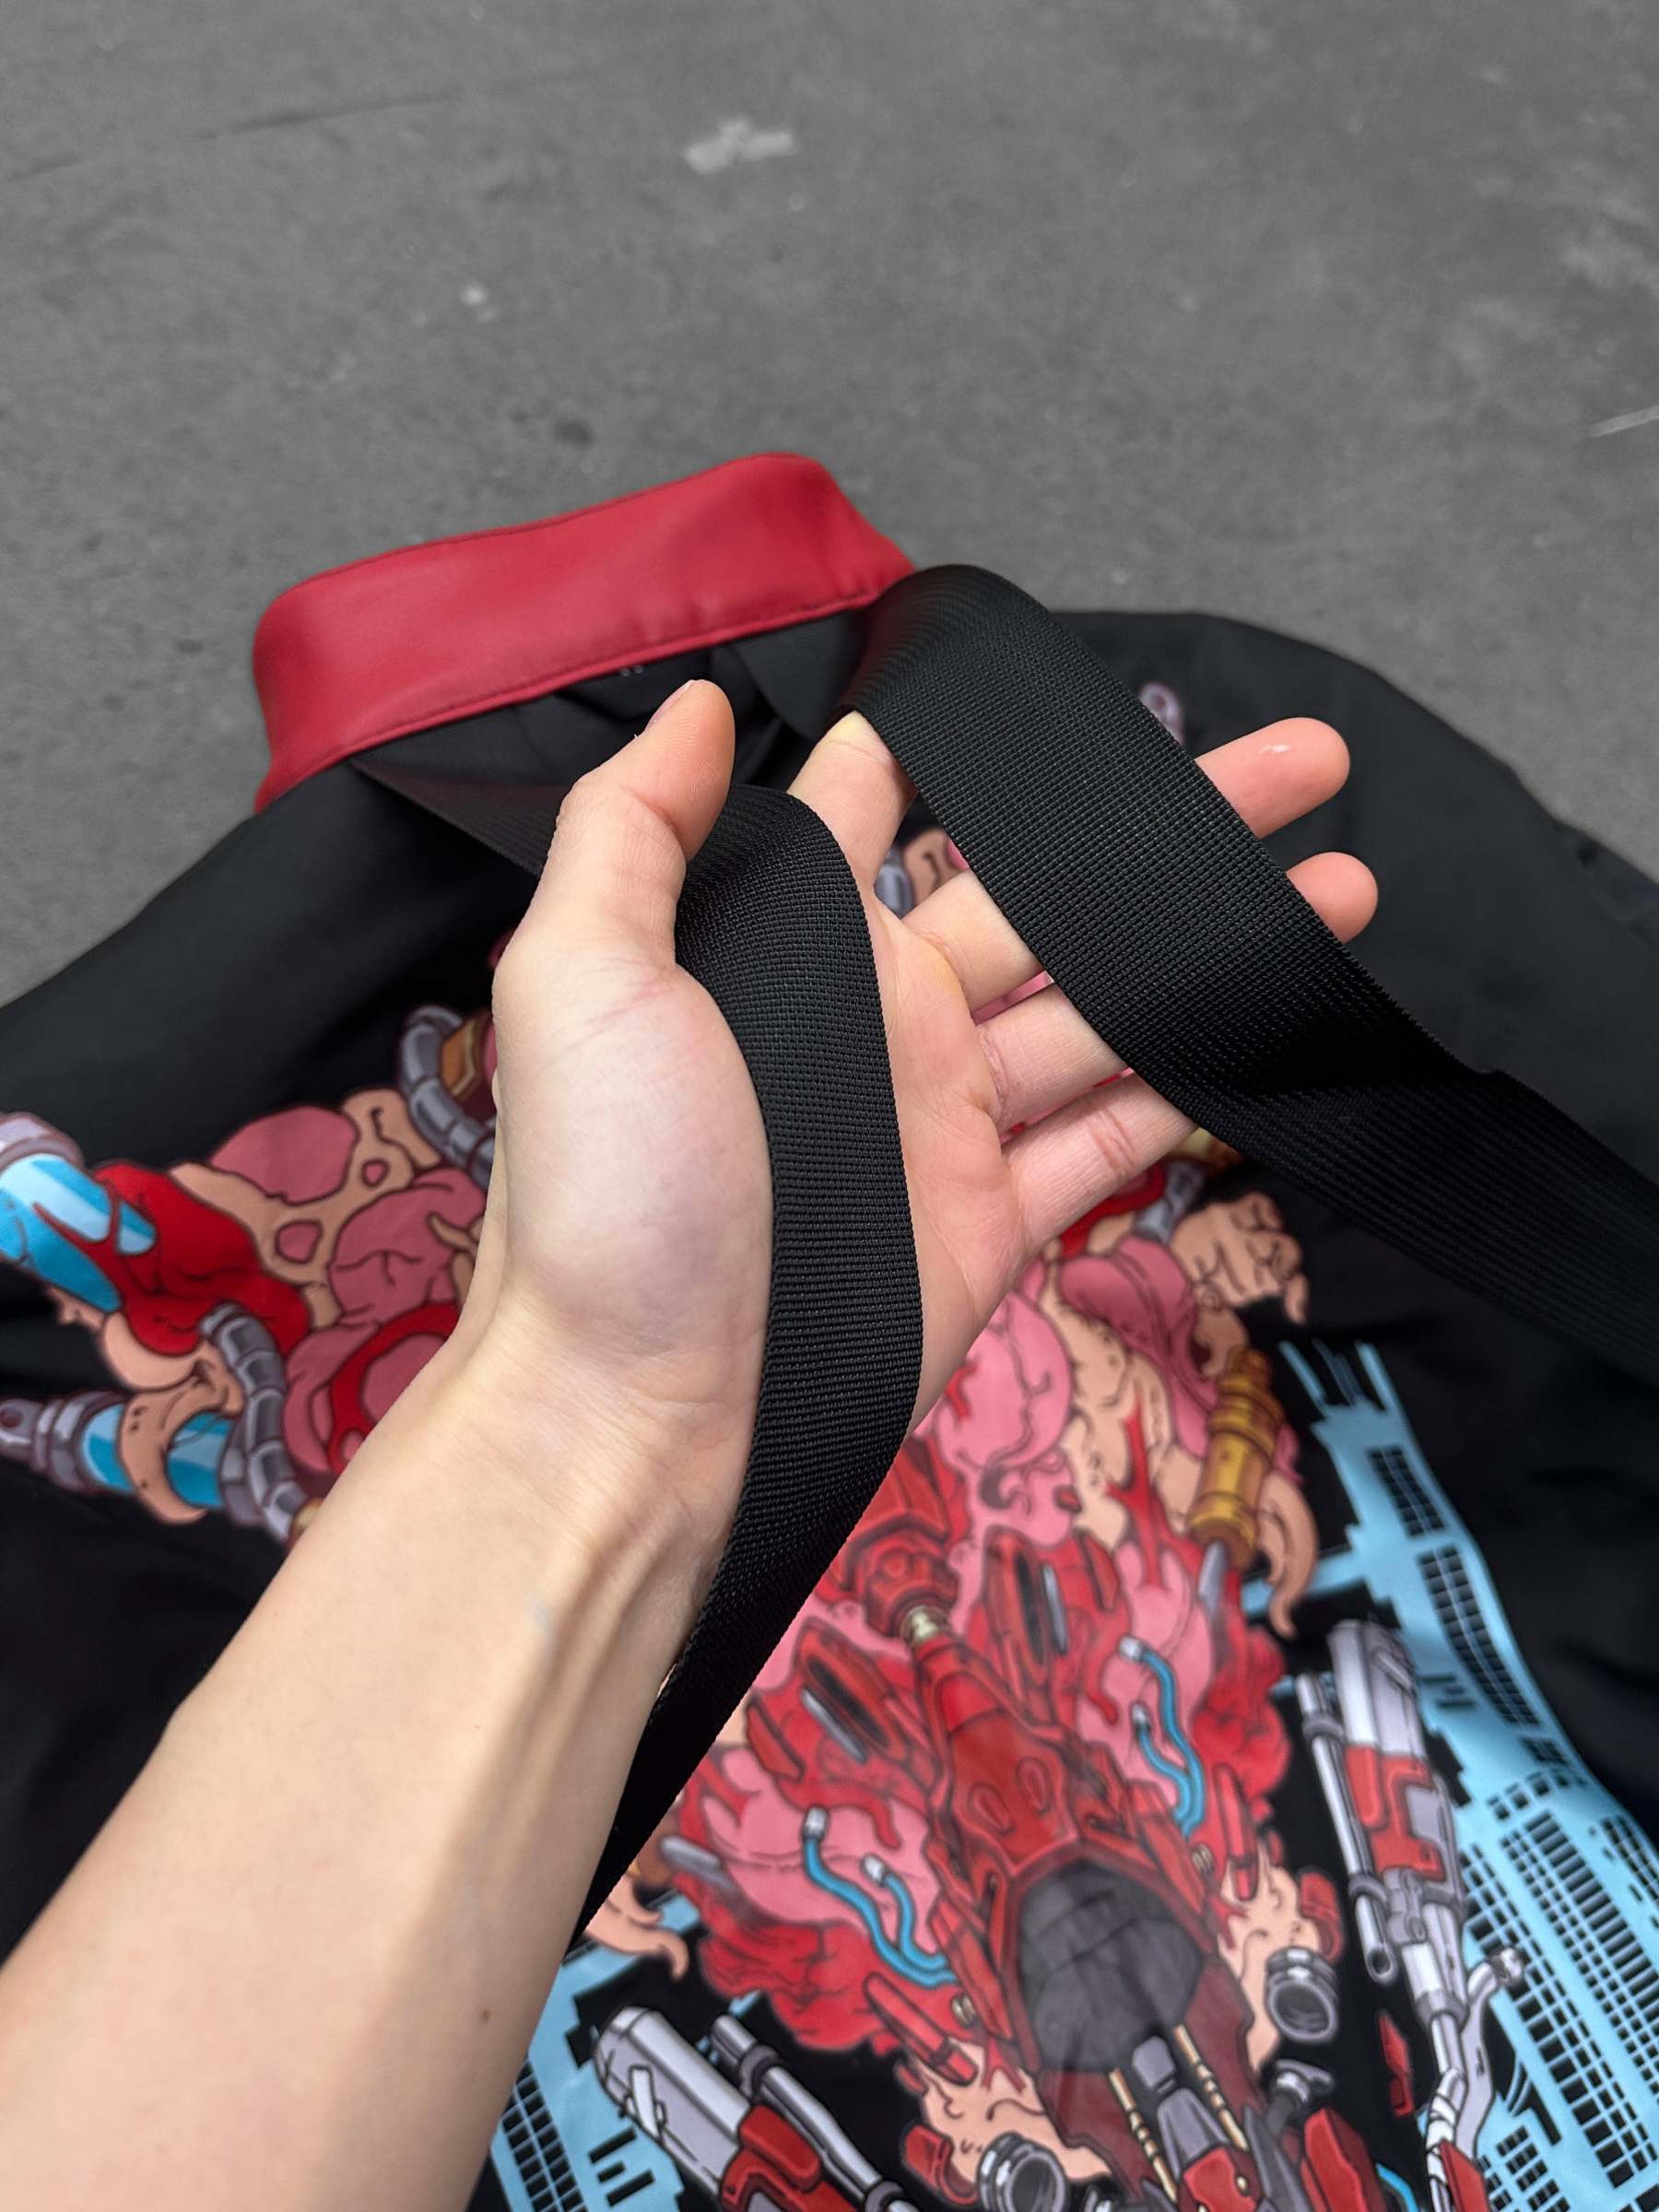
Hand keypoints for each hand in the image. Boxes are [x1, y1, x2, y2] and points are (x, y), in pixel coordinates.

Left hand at [456, 681, 1371, 1580]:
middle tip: (1290, 765)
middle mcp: (878, 1020)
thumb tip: (699, 705)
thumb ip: (633, 831)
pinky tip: (1271, 1036)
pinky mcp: (994, 1219)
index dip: (954, 748)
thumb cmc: (605, 1199)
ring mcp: (946, 1120)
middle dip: (1163, 828)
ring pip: (1107, 1007)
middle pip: (1044, 895)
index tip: (1052, 696)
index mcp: (785, 950)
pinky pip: (1108, 1140)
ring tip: (1340, 884)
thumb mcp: (579, 983)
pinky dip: (1188, 1095)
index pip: (874, 814)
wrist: (643, 1418)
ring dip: (1218, 945)